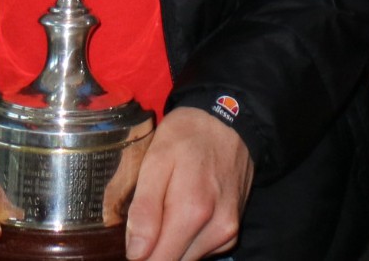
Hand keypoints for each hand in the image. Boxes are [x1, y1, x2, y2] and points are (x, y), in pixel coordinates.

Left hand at [124, 106, 253, 260]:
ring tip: (169, 208)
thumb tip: (136, 253)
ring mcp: (228, 232)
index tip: (135, 232)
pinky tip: (186, 212)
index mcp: (192, 211)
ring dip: (172, 244)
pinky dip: (188, 240)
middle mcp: (216, 229)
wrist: (229, 120)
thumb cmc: (187, 135)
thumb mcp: (157, 158)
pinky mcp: (232, 232)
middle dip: (155, 248)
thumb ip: (145, 207)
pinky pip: (202, 251)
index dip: (139, 253)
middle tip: (151, 215)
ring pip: (186, 260)